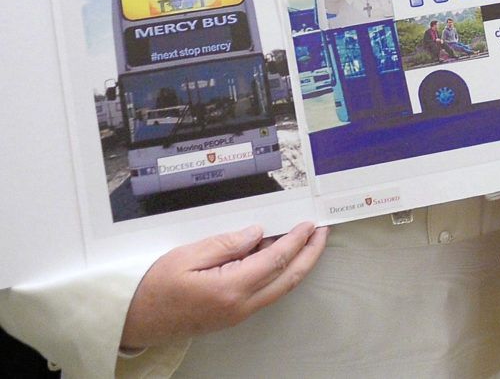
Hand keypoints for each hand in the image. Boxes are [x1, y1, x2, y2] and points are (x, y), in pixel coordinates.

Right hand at [121, 222, 328, 348]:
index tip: (308, 224)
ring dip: (298, 264)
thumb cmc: (153, 287)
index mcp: (229, 289)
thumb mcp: (187, 254)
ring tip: (307, 241)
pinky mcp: (232, 315)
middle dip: (310, 254)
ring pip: (279, 288)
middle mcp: (239, 306)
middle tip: (322, 233)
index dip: (296, 240)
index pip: (276, 259)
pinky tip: (278, 256)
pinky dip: (278, 273)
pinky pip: (265, 292)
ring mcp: (237, 314)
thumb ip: (226, 243)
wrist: (133, 321)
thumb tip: (257, 233)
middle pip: (288, 278)